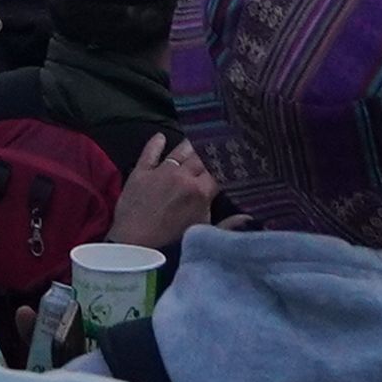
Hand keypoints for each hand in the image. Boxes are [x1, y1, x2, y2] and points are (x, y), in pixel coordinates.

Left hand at [110, 133, 223, 253]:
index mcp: (201, 191)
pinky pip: (150, 152)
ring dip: (190, 145)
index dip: (228, 164)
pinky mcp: (141, 172)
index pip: (220, 171)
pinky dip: (156, 143)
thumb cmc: (170, 244)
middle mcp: (183, 175)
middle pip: (202, 157)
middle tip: (219, 142)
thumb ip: (227, 225)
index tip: (235, 157)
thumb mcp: (203, 235)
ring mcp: (161, 171)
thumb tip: (248, 217)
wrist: (133, 246)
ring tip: (198, 137)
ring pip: (180, 151)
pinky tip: (161, 136)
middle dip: (212, 150)